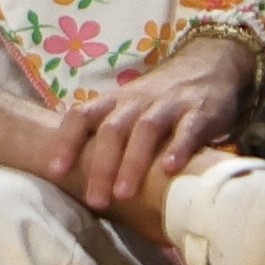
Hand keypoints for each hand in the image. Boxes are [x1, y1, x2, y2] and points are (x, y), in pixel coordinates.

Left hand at [46, 34, 253, 220]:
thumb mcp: (127, 109)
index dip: (66, 142)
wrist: (209, 65)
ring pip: (145, 130)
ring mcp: (168, 106)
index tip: (56, 172)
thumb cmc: (157, 101)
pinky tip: (169, 170)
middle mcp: (136, 102)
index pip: (81, 115)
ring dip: (132, 162)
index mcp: (112, 102)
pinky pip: (187, 130)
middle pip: (112, 130)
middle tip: (95, 200)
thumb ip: (104, 134)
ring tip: (124, 194)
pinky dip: (178, 149)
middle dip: (101, 166)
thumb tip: (73, 175)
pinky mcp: (199, 113)